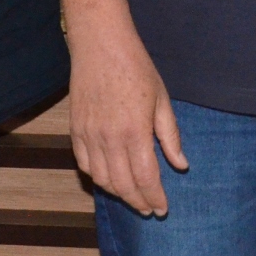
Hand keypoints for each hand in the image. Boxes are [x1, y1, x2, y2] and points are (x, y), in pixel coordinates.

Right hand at [66, 27, 186, 216]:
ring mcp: (89, 136)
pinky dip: (97, 178)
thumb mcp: (162, 99)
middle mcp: (109, 139)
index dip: (154, 197)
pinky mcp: (75, 130)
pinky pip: (84, 164)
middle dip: (138, 202)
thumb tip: (181, 165)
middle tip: (149, 209)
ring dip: (118, 194)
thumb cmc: (136, 68)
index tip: (162, 208)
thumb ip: (170, 135)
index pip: (145, 178)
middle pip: (123, 185)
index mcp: (135, 132)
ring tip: (132, 197)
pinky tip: (109, 180)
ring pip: (101, 179)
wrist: (101, 46)